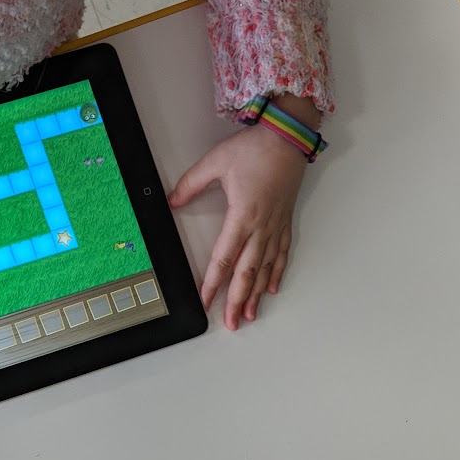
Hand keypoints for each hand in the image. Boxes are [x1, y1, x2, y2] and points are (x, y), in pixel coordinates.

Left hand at [170, 100, 316, 329]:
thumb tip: (171, 201)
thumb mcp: (216, 163)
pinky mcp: (285, 221)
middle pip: (246, 273)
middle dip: (237, 300)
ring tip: (251, 315)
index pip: (223, 258)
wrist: (288, 136)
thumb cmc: (256, 148)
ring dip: (257, 294)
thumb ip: (191, 184)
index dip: (213, 283)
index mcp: (242, 216)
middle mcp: (261, 227)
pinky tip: (272, 289)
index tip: (205, 301)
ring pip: (265, 269)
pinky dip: (276, 273)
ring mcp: (275, 226)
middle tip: (231, 323)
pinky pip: (282, 253)